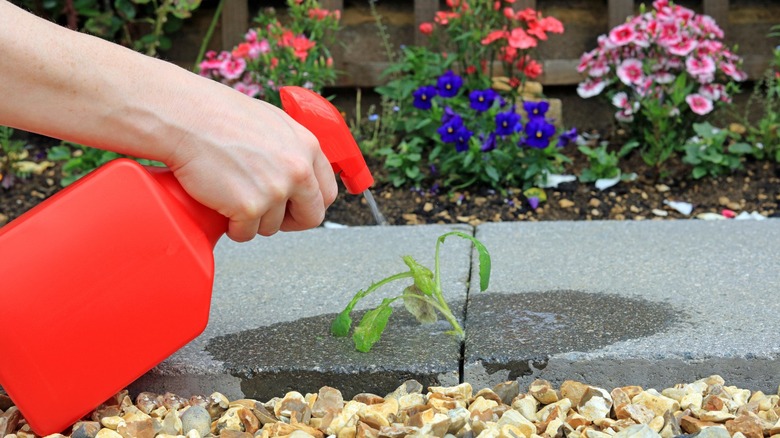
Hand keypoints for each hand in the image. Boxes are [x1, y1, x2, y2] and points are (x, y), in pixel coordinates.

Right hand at [166, 85, 337, 241]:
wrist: (186, 117)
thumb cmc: (219, 115)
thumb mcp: (272, 122)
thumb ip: (291, 147)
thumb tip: (298, 170)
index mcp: (308, 147)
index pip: (327, 192)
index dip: (309, 204)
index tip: (294, 207)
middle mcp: (298, 170)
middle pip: (311, 217)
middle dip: (289, 221)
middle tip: (266, 214)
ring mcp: (275, 190)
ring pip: (272, 227)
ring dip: (252, 220)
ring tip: (231, 196)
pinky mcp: (249, 207)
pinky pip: (245, 233)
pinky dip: (232, 227)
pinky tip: (220, 206)